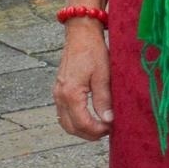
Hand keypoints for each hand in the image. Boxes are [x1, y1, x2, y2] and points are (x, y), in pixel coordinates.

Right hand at [53, 20, 112, 139]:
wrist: (81, 34)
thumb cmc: (94, 51)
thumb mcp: (103, 75)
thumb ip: (104, 99)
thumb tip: (108, 120)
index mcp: (71, 94)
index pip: (82, 123)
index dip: (97, 130)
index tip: (111, 129)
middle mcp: (60, 96)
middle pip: (71, 127)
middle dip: (89, 134)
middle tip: (107, 132)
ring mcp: (57, 93)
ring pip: (65, 122)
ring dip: (81, 129)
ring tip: (100, 127)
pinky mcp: (59, 90)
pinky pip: (63, 113)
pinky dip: (75, 120)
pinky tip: (89, 118)